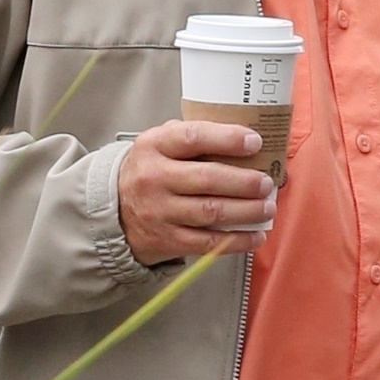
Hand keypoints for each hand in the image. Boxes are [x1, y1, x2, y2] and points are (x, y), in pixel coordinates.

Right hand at [116, 118, 274, 267]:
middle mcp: (155, 179)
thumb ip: (191, 136)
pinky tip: (256, 235)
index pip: (194, 138)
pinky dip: (237, 241)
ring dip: (246, 211)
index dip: (228, 139)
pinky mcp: (167, 240)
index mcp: (155, 147)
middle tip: (267, 182)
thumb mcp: (159, 144)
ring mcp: (160, 212)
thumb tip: (244, 136)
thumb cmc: (148, 172)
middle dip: (244, 181)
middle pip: (208, 179)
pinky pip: (208, 242)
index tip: (254, 142)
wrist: (113, 211)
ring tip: (267, 206)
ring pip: (211, 212)